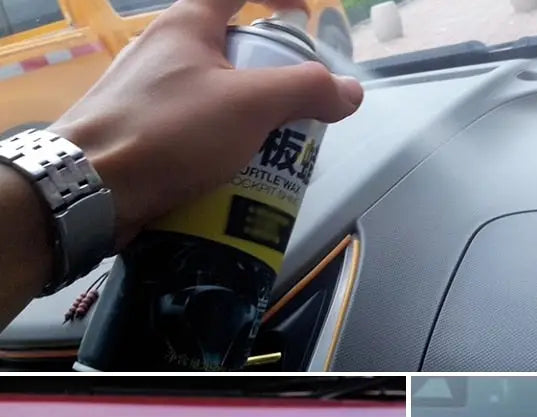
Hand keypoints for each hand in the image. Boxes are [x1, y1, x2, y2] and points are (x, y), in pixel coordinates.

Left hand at [50, 0, 362, 247]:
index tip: (306, 13)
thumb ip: (304, 91)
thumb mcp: (248, 106)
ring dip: (249, 117)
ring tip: (275, 149)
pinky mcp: (143, 132)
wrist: (93, 188)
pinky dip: (222, 144)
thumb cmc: (170, 132)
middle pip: (231, 47)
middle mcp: (165, 49)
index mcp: (188, 23)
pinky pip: (195, 128)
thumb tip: (351, 91)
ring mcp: (150, 93)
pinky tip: (236, 173)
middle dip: (271, 75)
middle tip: (299, 106)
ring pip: (215, 94)